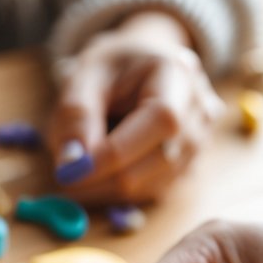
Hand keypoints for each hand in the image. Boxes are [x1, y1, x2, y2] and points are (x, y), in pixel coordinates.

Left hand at [47, 11, 222, 204]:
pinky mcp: (187, 170)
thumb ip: (76, 114)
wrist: (142, 69)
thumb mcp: (85, 75)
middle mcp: (200, 113)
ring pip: (153, 185)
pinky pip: (151, 193)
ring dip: (108, 188)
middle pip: (159, 160)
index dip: (115, 152)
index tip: (70, 171)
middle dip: (106, 177)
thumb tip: (72, 163)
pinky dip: (118, 192)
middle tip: (63, 177)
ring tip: (78, 167)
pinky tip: (99, 173)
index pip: (160, 121)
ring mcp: (199, 145)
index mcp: (179, 75)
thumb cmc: (112, 69)